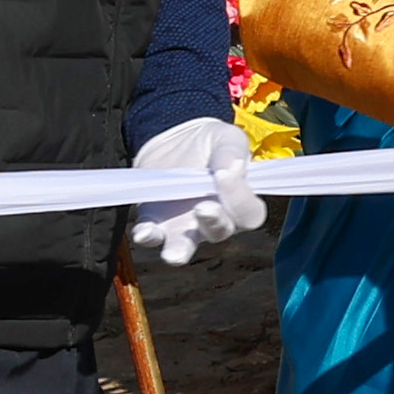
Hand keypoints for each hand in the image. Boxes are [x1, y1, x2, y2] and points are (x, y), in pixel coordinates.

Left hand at [127, 116, 260, 268]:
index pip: (249, 212)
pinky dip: (148, 236)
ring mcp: (184, 225)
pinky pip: (152, 235)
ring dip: (178, 250)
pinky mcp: (155, 221)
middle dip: (213, 223)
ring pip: (185, 246)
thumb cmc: (211, 144)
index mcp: (240, 202)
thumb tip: (232, 168)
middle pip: (220, 232)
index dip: (240, 197)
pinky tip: (143, 232)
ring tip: (173, 254)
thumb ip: (233, 151)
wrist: (174, 142)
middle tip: (203, 208)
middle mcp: (215, 220)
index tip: (224, 173)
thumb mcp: (227, 138)